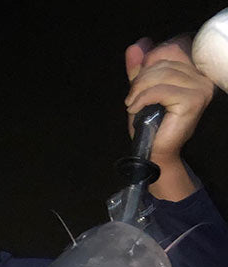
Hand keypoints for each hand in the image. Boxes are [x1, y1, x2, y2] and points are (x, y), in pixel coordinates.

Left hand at [124, 36, 214, 198]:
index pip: (171, 48)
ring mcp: (201, 88)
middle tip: (131, 98)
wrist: (154, 152)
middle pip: (164, 60)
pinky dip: (141, 99)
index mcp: (194, 71)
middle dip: (140, 78)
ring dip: (138, 90)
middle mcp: (202, 77)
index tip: (137, 78)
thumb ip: (139, 70)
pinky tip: (135, 109)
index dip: (150, 60)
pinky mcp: (193, 100)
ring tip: (132, 105)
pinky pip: (160, 90)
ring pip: (161, 75)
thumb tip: (135, 46)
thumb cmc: (150, 124)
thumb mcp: (141, 92)